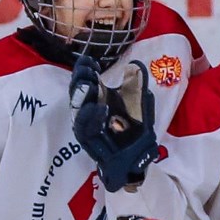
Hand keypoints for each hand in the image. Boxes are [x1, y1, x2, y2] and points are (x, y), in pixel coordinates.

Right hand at [70, 56, 158, 191]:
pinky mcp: (90, 142)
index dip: (86, 70)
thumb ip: (138, 85)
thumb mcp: (142, 104)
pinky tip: (99, 107)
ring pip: (78, 110)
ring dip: (82, 96)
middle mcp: (90, 112)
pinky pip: (86, 129)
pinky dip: (91, 117)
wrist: (139, 158)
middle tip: (85, 68)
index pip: (88, 81)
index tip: (89, 60)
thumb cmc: (137, 130)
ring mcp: (88, 127)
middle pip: (79, 93)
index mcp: (100, 99)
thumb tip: (135, 65)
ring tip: (89, 83)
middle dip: (80, 79)